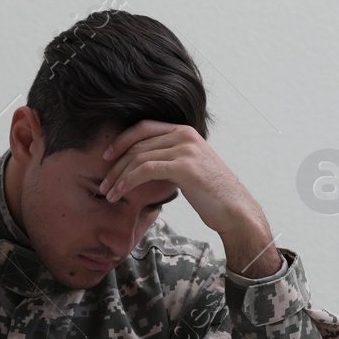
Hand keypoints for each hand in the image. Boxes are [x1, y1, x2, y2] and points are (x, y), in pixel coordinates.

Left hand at [98, 121, 266, 245]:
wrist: (236, 211)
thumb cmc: (212, 196)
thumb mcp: (190, 170)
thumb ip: (170, 161)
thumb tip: (143, 167)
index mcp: (185, 131)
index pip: (144, 127)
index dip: (122, 140)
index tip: (106, 158)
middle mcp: (185, 135)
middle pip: (138, 143)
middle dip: (115, 164)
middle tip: (102, 184)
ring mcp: (185, 149)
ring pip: (138, 157)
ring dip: (118, 177)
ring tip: (108, 194)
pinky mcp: (184, 167)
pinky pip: (146, 169)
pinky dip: (128, 181)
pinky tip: (120, 193)